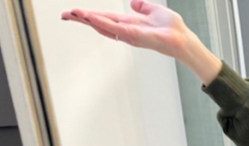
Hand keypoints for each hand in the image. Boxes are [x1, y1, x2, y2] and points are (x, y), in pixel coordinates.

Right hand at [61, 0, 220, 83]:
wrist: (184, 40)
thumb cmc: (173, 29)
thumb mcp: (155, 11)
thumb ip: (143, 6)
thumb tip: (134, 2)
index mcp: (128, 24)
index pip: (105, 19)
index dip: (89, 16)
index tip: (73, 13)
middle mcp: (126, 31)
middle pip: (100, 24)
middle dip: (82, 19)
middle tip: (65, 15)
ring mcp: (130, 35)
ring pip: (105, 27)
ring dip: (89, 20)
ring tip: (74, 14)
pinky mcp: (136, 36)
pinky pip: (117, 29)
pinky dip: (104, 24)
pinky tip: (92, 19)